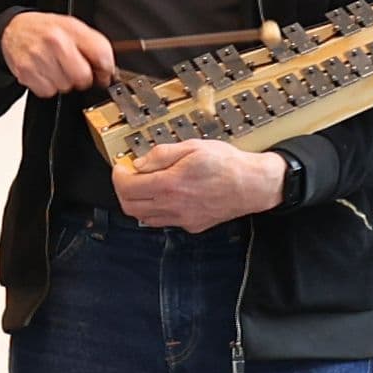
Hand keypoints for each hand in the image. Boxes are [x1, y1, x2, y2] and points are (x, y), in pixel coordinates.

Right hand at [2, 11, 116, 96]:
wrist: (15, 30)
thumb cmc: (45, 29)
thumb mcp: (72, 27)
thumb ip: (93, 44)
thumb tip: (108, 69)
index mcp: (70, 29)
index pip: (101, 55)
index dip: (106, 68)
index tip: (103, 72)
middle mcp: (54, 43)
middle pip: (83, 78)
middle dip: (83, 78)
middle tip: (76, 69)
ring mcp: (38, 59)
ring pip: (66, 87)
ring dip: (65, 83)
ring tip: (57, 68)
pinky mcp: (26, 73)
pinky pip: (48, 92)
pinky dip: (49, 86)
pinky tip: (46, 73)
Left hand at [111, 138, 284, 230]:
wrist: (254, 185)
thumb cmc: (228, 164)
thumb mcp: (192, 147)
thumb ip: (161, 155)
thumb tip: (139, 164)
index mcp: (170, 185)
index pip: (127, 188)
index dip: (118, 176)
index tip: (121, 167)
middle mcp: (173, 206)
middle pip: (130, 206)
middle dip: (123, 190)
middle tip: (129, 176)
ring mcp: (182, 219)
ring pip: (144, 218)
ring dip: (138, 202)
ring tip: (146, 185)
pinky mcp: (192, 226)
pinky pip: (164, 222)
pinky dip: (156, 210)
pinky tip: (166, 195)